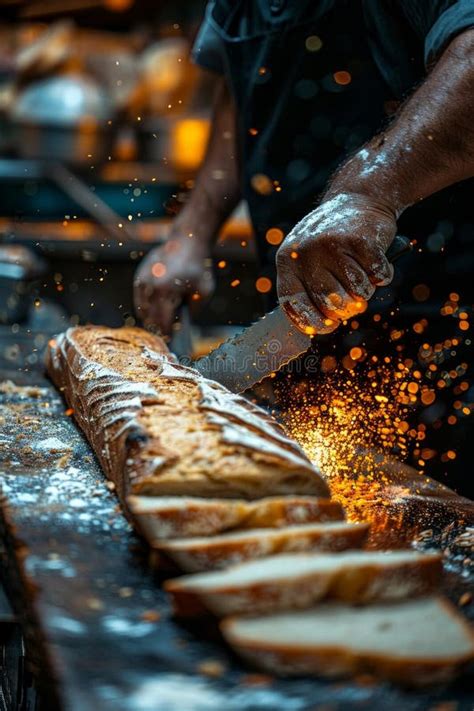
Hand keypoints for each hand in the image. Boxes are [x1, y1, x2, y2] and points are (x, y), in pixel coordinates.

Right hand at [134, 234, 214, 334]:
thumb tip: (182, 327)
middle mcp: (150, 286)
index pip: (162, 321)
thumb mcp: (204, 292)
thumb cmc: (198, 267)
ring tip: (159, 328)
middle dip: (157, 329)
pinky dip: (145, 308)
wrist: (187, 242)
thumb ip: (193, 311)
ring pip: (142, 310)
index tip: (170, 341)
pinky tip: (153, 314)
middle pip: (150, 318)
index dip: (166, 333)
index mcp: (166, 290)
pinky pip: (139, 300)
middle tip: (164, 337)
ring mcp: (143, 281)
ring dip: (150, 320)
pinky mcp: (139, 276)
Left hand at [276, 192, 396, 333]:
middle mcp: (306, 252)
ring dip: (366, 289)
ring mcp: (332, 245)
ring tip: (361, 270)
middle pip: (330, 303)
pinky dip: (383, 273)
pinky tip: (376, 259)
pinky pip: (378, 276)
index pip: (293, 303)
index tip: (326, 325)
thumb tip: (324, 325)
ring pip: (358, 293)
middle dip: (346, 308)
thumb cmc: (334, 241)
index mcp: (288, 260)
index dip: (311, 321)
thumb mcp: (310, 259)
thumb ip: (311, 289)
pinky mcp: (361, 240)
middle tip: (352, 297)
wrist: (360, 198)